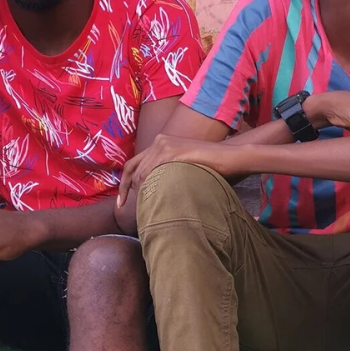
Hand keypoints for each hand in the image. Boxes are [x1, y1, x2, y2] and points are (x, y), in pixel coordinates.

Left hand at [117, 134, 239, 207]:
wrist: (228, 156)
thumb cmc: (210, 165)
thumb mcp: (183, 165)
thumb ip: (167, 171)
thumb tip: (153, 190)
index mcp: (160, 142)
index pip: (133, 164)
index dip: (124, 185)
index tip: (121, 202)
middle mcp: (159, 141)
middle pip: (133, 171)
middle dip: (128, 191)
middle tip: (127, 209)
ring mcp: (165, 146)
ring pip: (141, 174)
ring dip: (141, 192)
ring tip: (146, 207)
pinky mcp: (172, 153)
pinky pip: (153, 174)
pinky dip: (149, 188)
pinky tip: (153, 199)